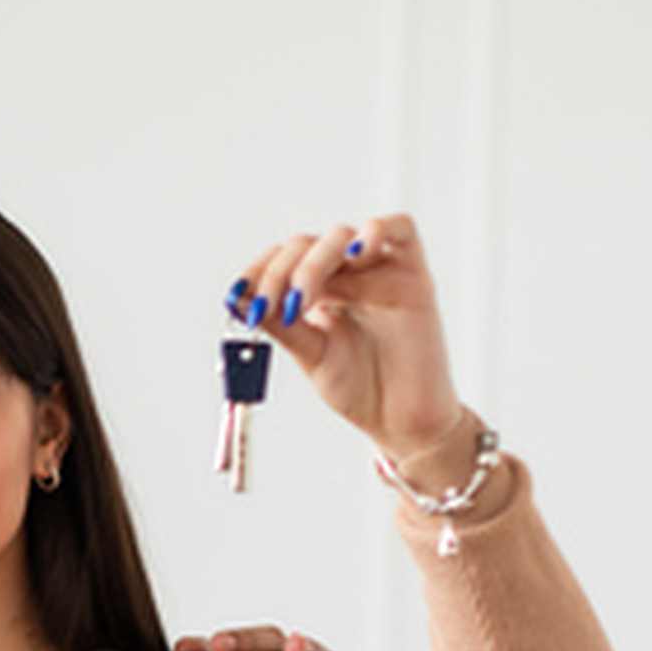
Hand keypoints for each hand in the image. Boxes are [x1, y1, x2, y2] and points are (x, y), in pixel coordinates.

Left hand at [229, 214, 468, 475]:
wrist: (401, 421)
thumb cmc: (360, 388)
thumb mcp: (309, 354)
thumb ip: (280, 324)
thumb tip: (238, 298)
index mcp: (319, 290)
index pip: (283, 259)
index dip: (258, 271)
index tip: (236, 295)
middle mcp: (348, 275)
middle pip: (306, 245)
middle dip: (279, 273)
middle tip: (268, 307)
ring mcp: (380, 272)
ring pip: (342, 235)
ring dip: (313, 261)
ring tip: (301, 300)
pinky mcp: (414, 276)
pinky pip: (401, 229)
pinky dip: (375, 231)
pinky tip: (354, 255)